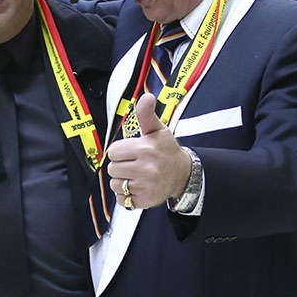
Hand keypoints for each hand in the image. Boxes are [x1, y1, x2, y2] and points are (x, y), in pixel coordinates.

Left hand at [107, 93, 191, 209]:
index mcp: (145, 149)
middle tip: (134, 164)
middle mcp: (146, 168)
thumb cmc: (167, 151)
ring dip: (122, 181)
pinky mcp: (146, 200)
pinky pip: (123, 199)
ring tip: (135, 175)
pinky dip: (126, 195)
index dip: (120, 151)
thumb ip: (146, 114)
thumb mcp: (158, 130)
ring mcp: (146, 185)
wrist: (183, 174)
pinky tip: (137, 187)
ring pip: (115, 184)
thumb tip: (146, 97)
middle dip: (120, 166)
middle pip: (112, 168)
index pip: (113, 151)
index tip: (130, 152)